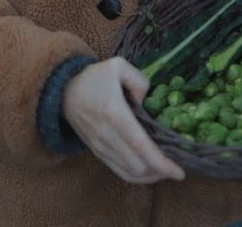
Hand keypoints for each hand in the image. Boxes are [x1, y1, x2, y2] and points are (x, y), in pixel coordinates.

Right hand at [62, 57, 185, 183]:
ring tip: (165, 170)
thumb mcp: (118, 66)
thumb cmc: (93, 77)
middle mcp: (107, 134)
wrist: (62, 90)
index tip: (179, 171)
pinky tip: (149, 172)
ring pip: (129, 173)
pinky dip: (137, 176)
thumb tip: (147, 102)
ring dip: (150, 176)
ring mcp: (100, 146)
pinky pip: (119, 172)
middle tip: (177, 166)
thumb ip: (140, 80)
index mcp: (115, 113)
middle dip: (160, 172)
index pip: (141, 146)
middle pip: (138, 166)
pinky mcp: (97, 152)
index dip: (162, 163)